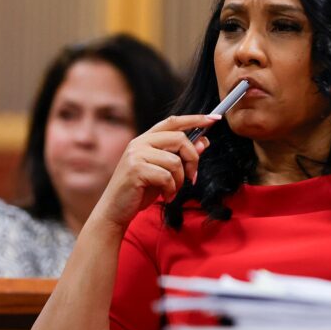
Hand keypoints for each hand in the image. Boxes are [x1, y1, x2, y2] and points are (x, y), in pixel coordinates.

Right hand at [93, 114, 219, 229]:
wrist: (115, 210)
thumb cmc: (140, 190)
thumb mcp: (165, 171)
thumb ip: (181, 155)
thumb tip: (204, 142)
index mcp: (146, 139)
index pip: (174, 121)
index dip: (195, 119)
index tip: (214, 119)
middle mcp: (140, 142)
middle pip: (180, 139)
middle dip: (193, 159)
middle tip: (192, 177)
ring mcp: (136, 155)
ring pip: (175, 161)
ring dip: (181, 180)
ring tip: (173, 190)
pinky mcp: (136, 169)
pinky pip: (167, 176)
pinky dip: (172, 190)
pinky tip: (166, 197)